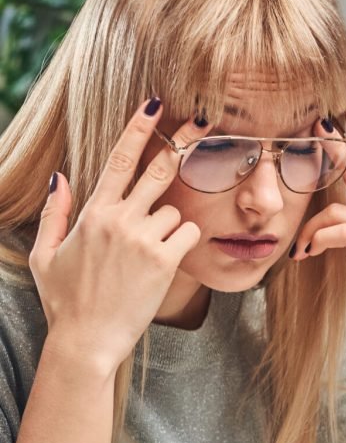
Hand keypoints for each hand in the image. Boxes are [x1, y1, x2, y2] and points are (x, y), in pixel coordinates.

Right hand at [30, 99, 207, 376]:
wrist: (86, 339)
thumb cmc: (65, 299)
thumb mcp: (45, 253)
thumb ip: (54, 211)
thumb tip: (63, 175)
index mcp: (92, 212)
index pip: (119, 158)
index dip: (139, 128)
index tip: (155, 103)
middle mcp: (119, 219)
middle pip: (159, 169)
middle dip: (182, 142)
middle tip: (203, 120)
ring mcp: (143, 238)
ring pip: (175, 211)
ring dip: (169, 225)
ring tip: (146, 256)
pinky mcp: (164, 259)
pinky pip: (187, 234)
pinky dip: (182, 242)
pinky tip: (164, 262)